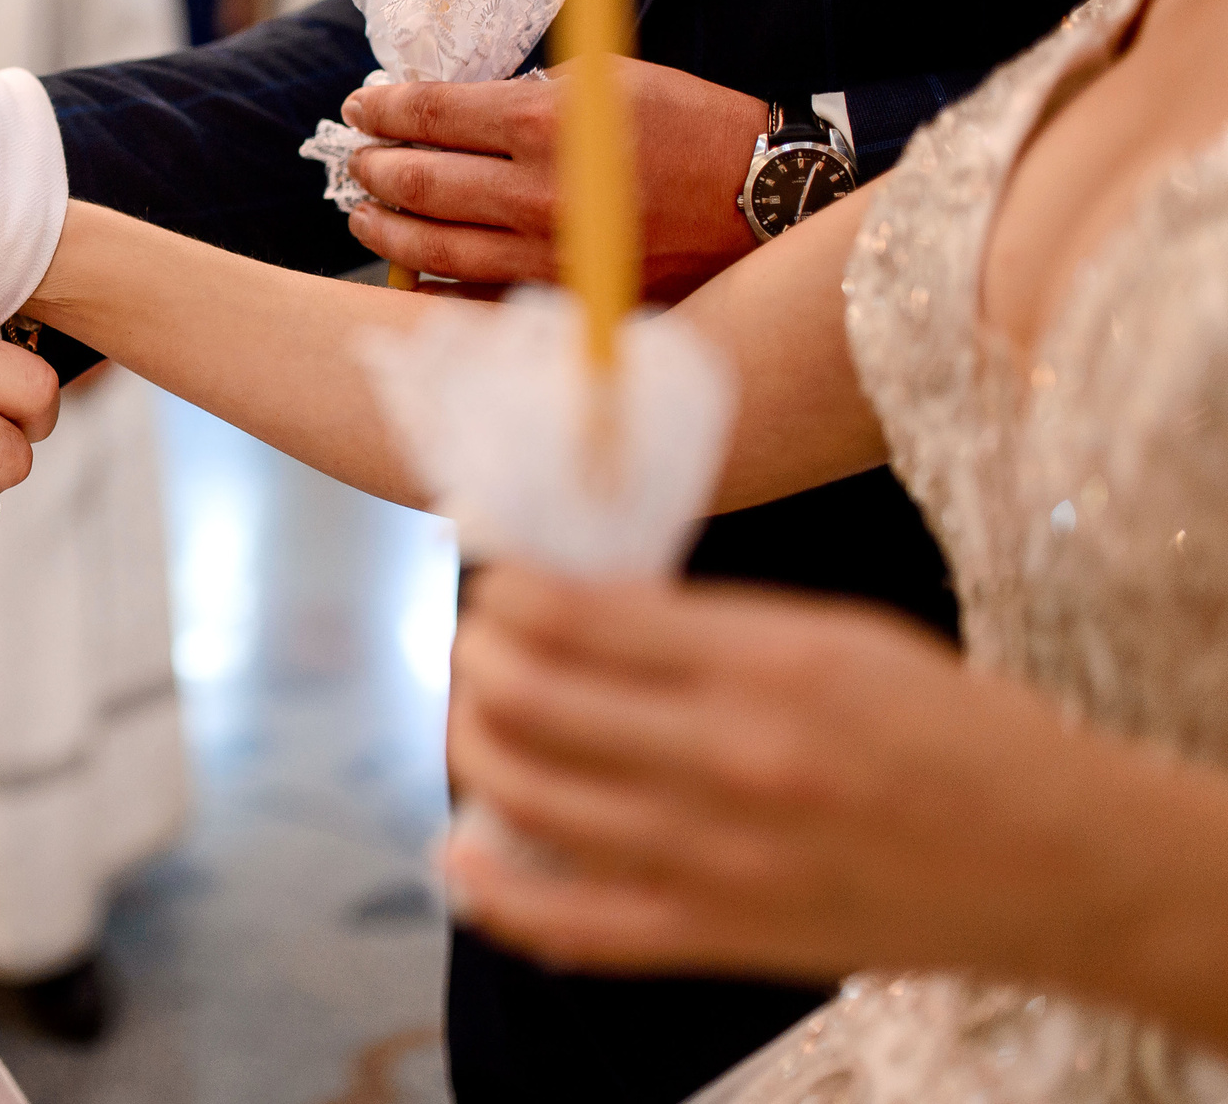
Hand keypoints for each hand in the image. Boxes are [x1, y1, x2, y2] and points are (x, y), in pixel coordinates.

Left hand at [344, 60, 767, 299]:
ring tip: (365, 215)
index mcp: (546, 123)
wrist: (765, 204)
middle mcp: (537, 194)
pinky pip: (474, 302)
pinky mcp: (565, 300)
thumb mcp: (608, 79)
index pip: (430, 115)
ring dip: (386, 231)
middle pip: (420, 183)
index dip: (384, 109)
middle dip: (374, 169)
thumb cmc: (692, 128)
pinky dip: (431, 290)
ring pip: (433, 249)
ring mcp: (548, 256)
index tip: (361, 107)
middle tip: (357, 161)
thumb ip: (526, 91)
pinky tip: (410, 277)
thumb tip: (453, 106)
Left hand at [443, 564, 1175, 989]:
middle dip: (476, 658)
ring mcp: (714, 859)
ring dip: (474, 746)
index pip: (571, 616)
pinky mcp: (716, 938)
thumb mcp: (834, 634)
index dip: (506, 592)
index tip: (498, 584)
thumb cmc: (950, 732)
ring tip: (478, 719)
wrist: (1058, 866)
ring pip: (524, 796)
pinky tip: (463, 853)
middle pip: (526, 700)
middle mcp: (727, 759)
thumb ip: (702, 625)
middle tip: (479, 644)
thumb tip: (570, 603)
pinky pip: (566, 923)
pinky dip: (493, 891)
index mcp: (764, 664)